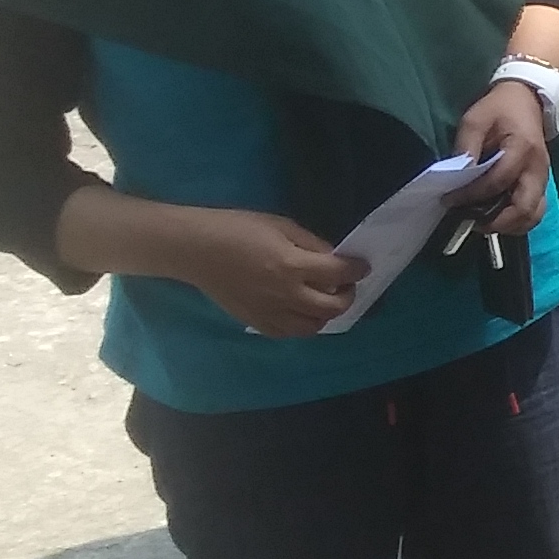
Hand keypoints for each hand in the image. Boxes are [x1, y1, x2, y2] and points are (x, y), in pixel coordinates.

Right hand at [177, 209, 366, 335]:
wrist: (196, 249)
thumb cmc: (237, 228)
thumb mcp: (281, 225)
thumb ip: (311, 244)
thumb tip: (333, 258)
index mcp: (291, 265)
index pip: (337, 274)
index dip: (356, 270)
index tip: (362, 266)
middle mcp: (285, 294)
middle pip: (331, 307)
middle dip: (347, 296)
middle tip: (346, 286)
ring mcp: (270, 313)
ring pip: (312, 327)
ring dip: (326, 314)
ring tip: (324, 300)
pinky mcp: (255, 322)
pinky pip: (289, 334)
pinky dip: (302, 325)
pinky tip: (302, 311)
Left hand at [449, 80, 556, 233]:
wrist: (528, 99)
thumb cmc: (500, 108)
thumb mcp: (475, 119)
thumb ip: (466, 146)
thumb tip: (456, 176)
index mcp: (522, 149)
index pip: (498, 181)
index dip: (472, 195)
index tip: (449, 200)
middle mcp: (537, 169)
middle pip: (524, 208)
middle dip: (496, 221)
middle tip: (470, 221)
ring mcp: (543, 178)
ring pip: (533, 215)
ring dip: (509, 225)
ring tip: (482, 223)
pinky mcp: (542, 184)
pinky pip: (534, 211)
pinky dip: (517, 221)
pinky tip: (496, 217)